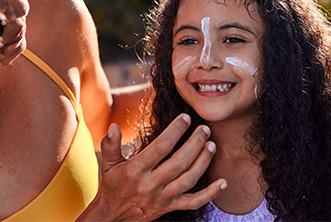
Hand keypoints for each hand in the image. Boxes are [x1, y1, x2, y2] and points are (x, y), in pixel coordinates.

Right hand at [79, 114, 225, 220]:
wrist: (112, 218)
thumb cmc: (112, 186)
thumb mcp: (107, 165)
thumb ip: (110, 145)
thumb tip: (113, 126)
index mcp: (135, 170)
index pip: (160, 148)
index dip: (175, 132)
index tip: (186, 118)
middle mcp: (150, 184)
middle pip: (179, 162)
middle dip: (195, 144)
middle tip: (205, 129)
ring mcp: (162, 198)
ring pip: (188, 180)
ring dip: (203, 162)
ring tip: (212, 145)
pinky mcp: (170, 207)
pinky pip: (193, 202)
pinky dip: (210, 194)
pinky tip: (223, 182)